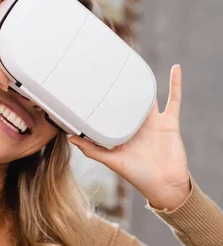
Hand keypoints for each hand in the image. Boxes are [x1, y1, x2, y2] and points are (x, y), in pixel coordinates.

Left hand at [69, 65, 190, 209]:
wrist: (165, 184)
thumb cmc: (138, 176)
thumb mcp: (112, 161)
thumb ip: (92, 150)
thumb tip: (71, 138)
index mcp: (121, 133)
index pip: (110, 112)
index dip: (102, 100)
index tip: (91, 84)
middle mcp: (136, 126)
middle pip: (127, 101)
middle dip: (120, 86)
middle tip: (111, 65)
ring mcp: (153, 123)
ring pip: (148, 97)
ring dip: (144, 81)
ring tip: (137, 61)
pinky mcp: (169, 122)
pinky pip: (174, 99)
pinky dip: (175, 84)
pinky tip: (175, 68)